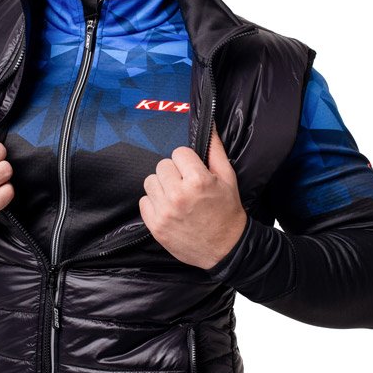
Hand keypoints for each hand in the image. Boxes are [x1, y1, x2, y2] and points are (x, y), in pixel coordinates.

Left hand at [138, 121, 247, 269]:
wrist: (227, 249)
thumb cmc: (228, 212)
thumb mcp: (228, 178)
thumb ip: (215, 149)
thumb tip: (209, 124)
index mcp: (197, 180)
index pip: (179, 152)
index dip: (188, 162)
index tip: (194, 172)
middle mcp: (178, 195)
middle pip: (162, 165)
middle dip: (174, 173)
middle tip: (186, 186)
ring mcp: (165, 211)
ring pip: (150, 181)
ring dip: (162, 187)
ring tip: (177, 197)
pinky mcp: (155, 226)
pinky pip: (144, 201)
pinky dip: (154, 204)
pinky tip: (170, 209)